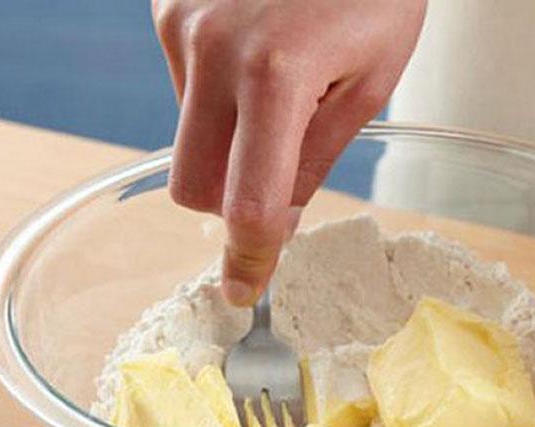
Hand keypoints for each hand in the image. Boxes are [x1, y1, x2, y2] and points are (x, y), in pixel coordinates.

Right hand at [153, 0, 425, 304]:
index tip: (244, 289)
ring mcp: (181, 25)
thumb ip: (312, 160)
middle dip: (227, 203)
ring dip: (228, 141)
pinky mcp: (166, 9)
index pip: (248, 203)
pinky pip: (183, 89)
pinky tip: (258, 55)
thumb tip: (276, 225)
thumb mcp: (368, 81)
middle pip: (190, 184)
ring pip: (187, 137)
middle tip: (274, 185)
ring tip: (281, 86)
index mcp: (276, 75)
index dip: (248, 259)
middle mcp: (212, 49)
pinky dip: (217, 97)